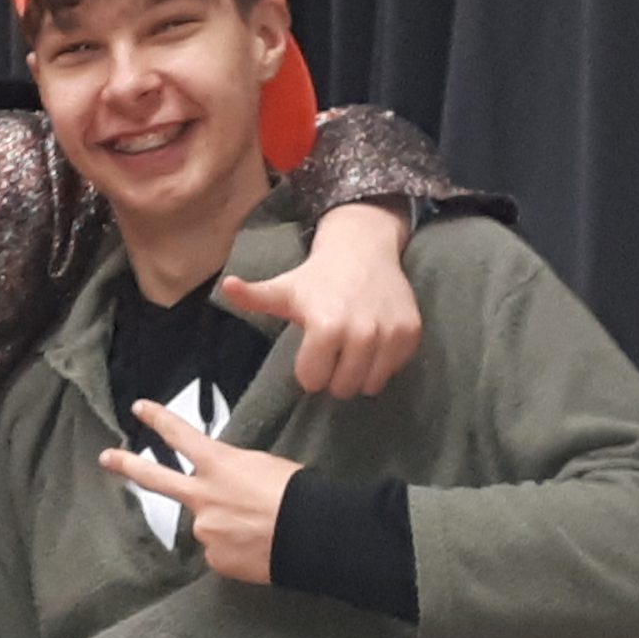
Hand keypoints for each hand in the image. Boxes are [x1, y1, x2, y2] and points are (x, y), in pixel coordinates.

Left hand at [98, 399, 301, 583]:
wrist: (311, 534)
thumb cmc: (297, 494)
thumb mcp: (263, 467)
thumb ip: (234, 476)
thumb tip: (227, 493)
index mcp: (219, 464)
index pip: (181, 435)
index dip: (159, 420)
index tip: (140, 409)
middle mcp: (203, 496)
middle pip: (156, 478)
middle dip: (127, 465)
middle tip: (106, 457)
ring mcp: (205, 529)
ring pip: (208, 525)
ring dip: (227, 526)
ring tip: (261, 528)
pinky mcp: (215, 558)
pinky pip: (221, 552)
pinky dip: (237, 550)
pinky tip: (259, 547)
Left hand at [221, 200, 418, 399]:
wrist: (363, 250)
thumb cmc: (316, 277)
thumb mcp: (283, 288)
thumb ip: (254, 296)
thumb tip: (227, 286)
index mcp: (326, 326)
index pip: (313, 381)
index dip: (308, 369)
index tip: (310, 349)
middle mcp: (361, 333)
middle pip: (342, 388)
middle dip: (333, 376)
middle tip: (332, 352)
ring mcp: (390, 334)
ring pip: (370, 385)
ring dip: (358, 374)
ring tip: (351, 349)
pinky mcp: (411, 333)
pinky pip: (393, 370)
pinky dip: (382, 364)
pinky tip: (372, 342)